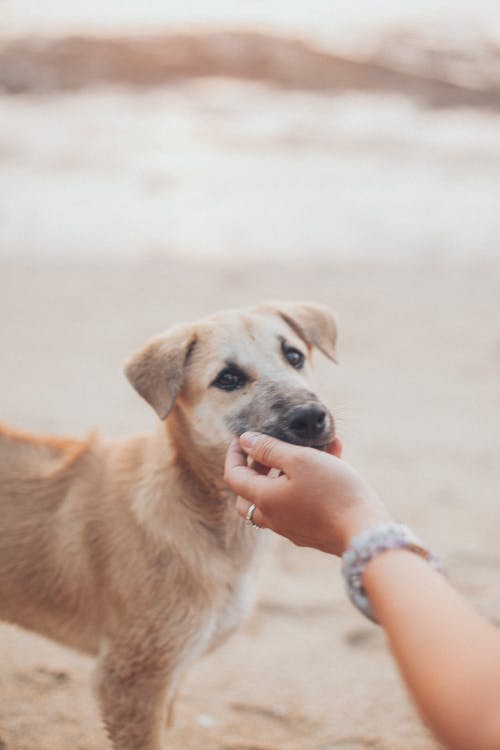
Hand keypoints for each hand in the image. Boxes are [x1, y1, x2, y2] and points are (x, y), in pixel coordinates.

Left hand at [224, 432, 390, 555]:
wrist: (364, 532)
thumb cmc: (331, 491)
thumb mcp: (299, 460)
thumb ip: (270, 449)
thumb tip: (245, 441)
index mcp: (264, 499)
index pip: (234, 475)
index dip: (235, 453)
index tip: (242, 436)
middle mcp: (273, 517)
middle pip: (249, 493)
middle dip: (255, 468)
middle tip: (269, 449)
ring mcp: (293, 526)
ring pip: (278, 495)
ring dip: (287, 470)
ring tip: (311, 444)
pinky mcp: (313, 529)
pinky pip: (302, 501)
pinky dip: (309, 480)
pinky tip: (333, 455)